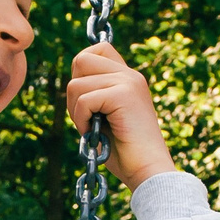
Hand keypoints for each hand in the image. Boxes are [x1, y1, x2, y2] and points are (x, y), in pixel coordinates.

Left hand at [64, 42, 174, 187]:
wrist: (147, 170)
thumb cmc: (124, 151)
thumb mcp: (105, 116)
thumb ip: (94, 94)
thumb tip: (72, 84)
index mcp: (128, 77)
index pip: (97, 49)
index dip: (82, 72)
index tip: (88, 101)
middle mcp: (130, 74)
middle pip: (80, 61)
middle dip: (74, 92)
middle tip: (87, 117)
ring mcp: (128, 82)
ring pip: (76, 84)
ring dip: (76, 111)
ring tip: (94, 129)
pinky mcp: (124, 94)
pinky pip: (84, 100)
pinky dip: (82, 120)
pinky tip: (96, 133)